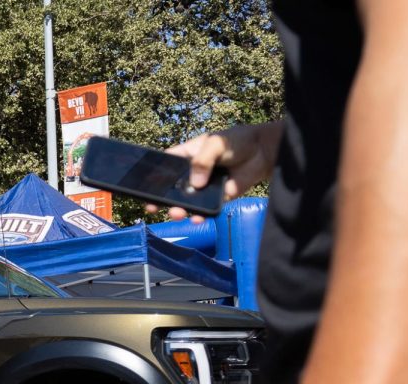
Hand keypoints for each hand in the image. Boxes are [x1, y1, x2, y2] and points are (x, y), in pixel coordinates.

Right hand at [146, 121, 283, 220]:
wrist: (262, 152)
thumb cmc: (236, 141)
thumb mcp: (216, 143)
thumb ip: (203, 160)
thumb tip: (196, 184)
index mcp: (186, 156)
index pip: (165, 165)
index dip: (154, 175)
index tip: (144, 187)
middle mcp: (191, 173)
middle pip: (171, 188)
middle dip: (161, 199)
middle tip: (153, 207)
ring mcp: (203, 187)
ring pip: (186, 201)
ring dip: (178, 209)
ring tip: (176, 214)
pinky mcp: (217, 198)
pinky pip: (205, 209)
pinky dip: (200, 215)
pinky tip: (196, 218)